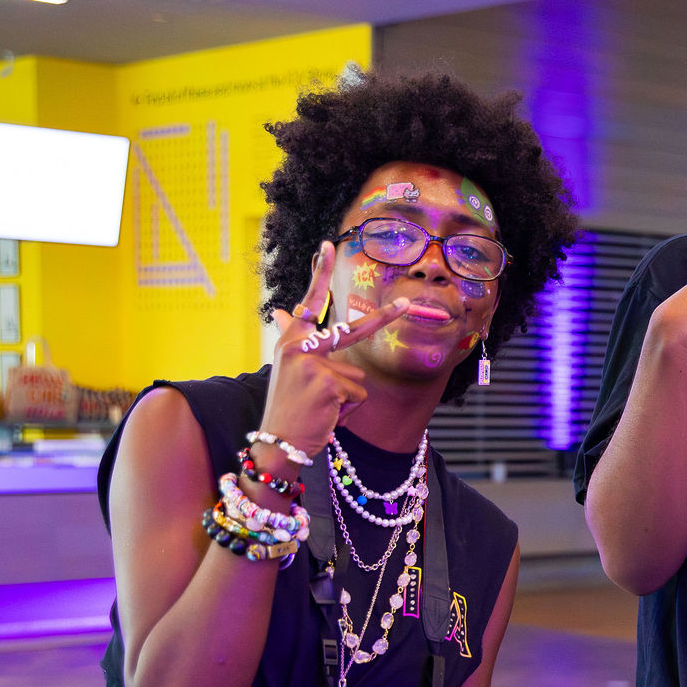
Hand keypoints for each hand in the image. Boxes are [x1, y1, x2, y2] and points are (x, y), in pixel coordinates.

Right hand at [260, 240, 409, 459]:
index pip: (310, 302)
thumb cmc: (289, 408)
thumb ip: (295, 339)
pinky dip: (348, 411)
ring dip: (347, 398)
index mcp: (292, 341)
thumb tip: (283, 311)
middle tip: (407, 302)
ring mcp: (315, 363)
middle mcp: (299, 346)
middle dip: (385, 318)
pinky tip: (327, 416)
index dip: (319, 273)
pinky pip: (359, 395)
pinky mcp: (330, 382)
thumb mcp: (289, 370)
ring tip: (322, 408)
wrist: (278, 442)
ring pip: (358, 377)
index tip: (327, 244)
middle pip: (352, 330)